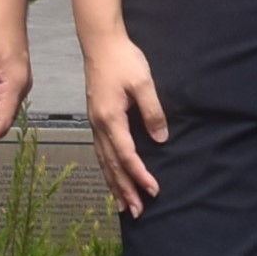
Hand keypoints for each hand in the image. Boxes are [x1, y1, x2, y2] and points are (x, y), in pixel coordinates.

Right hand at [79, 21, 169, 216]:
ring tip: (123, 205)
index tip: (154, 190)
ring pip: (104, 162)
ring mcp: (95, 124)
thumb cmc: (123, 60)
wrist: (100, 43)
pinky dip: (108, 169)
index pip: (127, 155)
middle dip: (125, 190)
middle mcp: (99, 126)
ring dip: (114, 184)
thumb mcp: (143, 83)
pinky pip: (101, 152)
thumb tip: (161, 139)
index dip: (140, 175)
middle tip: (136, 212)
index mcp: (110, 119)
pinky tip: (113, 177)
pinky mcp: (96, 119)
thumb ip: (153, 112)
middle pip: (112, 165)